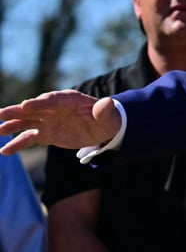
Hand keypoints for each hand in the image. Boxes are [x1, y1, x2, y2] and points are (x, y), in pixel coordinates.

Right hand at [0, 90, 120, 154]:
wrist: (101, 129)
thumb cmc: (105, 118)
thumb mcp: (108, 115)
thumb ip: (104, 110)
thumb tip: (108, 102)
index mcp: (68, 99)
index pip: (52, 100)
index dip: (39, 103)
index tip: (26, 105)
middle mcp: (54, 108)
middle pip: (33, 109)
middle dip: (18, 111)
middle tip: (1, 114)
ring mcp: (48, 121)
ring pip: (26, 122)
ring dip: (12, 126)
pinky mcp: (46, 133)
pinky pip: (28, 138)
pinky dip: (17, 144)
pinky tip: (5, 151)